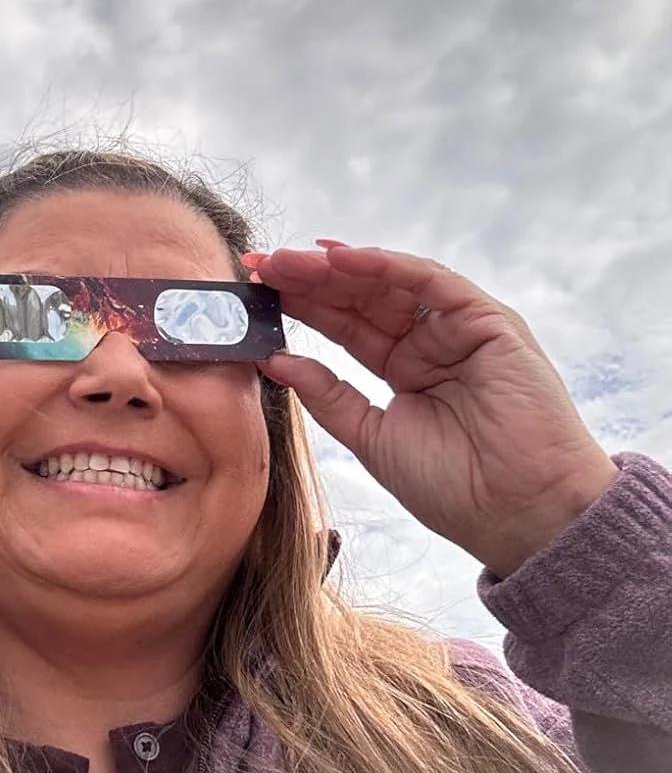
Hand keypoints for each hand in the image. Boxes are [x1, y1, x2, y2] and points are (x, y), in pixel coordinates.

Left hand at [243, 241, 620, 579]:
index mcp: (405, 370)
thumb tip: (273, 359)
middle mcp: (431, 342)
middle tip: (259, 265)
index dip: (301, 306)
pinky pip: (430, 282)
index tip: (253, 292)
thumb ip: (327, 395)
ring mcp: (459, 328)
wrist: (519, 513)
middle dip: (309, 279)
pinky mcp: (488, 321)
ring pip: (389, 283)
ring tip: (287, 260)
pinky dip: (385, 266)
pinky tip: (340, 259)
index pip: (345, 325)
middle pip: (361, 297)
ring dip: (337, 267)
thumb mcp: (371, 438)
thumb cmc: (455, 488)